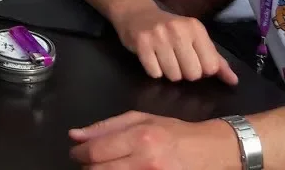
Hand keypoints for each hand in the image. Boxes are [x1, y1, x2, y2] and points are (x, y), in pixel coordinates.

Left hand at [68, 112, 239, 168]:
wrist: (210, 152)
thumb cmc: (174, 133)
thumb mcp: (142, 119)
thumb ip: (106, 127)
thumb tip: (74, 136)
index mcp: (140, 138)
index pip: (96, 152)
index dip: (79, 154)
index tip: (77, 152)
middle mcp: (146, 162)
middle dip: (88, 166)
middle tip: (91, 162)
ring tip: (108, 166)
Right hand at [110, 1, 238, 84]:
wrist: (136, 13)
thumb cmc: (169, 28)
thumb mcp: (195, 38)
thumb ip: (216, 60)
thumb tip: (234, 81)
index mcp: (196, 28)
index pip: (210, 66)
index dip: (202, 70)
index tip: (193, 60)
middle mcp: (179, 30)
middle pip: (193, 74)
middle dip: (185, 73)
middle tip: (176, 61)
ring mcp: (159, 36)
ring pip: (174, 76)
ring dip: (169, 73)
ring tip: (163, 59)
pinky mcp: (142, 43)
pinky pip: (155, 73)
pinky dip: (154, 71)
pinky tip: (152, 58)